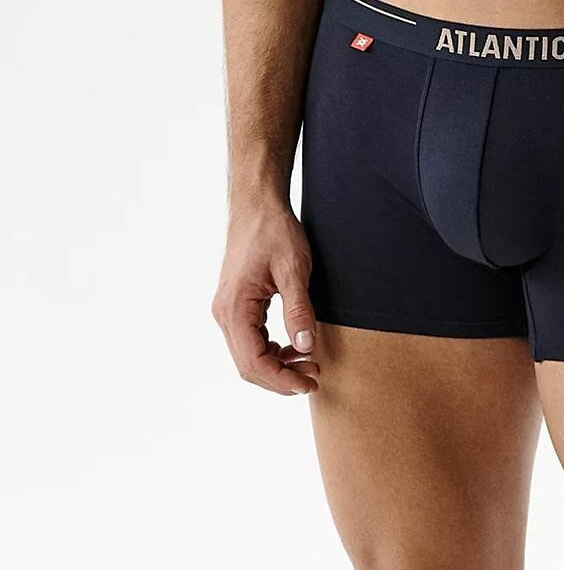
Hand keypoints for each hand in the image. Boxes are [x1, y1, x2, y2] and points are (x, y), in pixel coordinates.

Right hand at [212, 201, 319, 394]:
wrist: (257, 205)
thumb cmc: (274, 231)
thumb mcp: (294, 269)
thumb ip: (299, 310)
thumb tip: (306, 347)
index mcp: (235, 308)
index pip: (253, 361)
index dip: (281, 379)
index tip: (308, 384)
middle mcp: (224, 313)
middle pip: (248, 364)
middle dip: (280, 377)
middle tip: (313, 378)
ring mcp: (227, 309)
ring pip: (248, 354)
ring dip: (276, 364)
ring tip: (308, 363)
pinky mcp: (235, 304)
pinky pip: (249, 338)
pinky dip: (270, 349)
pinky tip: (293, 347)